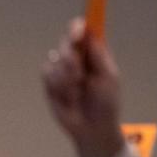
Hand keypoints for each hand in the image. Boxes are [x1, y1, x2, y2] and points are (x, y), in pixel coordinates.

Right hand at [42, 18, 124, 156]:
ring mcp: (62, 70)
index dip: (78, 27)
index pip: (84, 31)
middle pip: (66, 42)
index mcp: (94, 53)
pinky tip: (66, 96)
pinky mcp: (50, 82)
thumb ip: (99, 56)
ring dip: (66, 77)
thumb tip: (90, 35)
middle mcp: (77, 58)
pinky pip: (46, 72)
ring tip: (76, 92)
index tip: (76, 34)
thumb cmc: (106, 103)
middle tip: (79, 75)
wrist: (91, 128)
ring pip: (55, 58)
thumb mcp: (109, 78)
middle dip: (71, 58)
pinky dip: (56, 83)